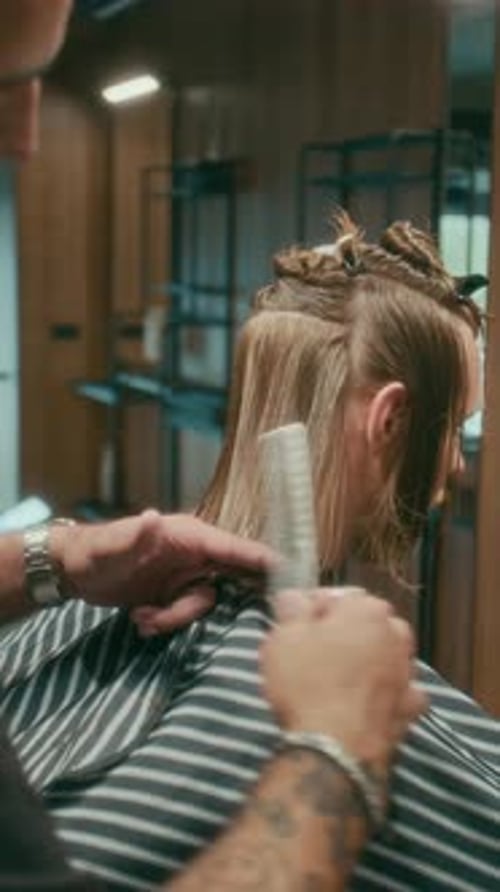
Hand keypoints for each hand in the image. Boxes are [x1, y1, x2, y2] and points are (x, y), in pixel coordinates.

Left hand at [51, 510, 274, 629]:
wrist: (74, 572)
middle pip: (222, 585)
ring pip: (203, 605)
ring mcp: (184, 576)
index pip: (235, 548)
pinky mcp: (174, 594)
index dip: (263, 560)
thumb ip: (136, 535)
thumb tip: (154, 517)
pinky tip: (139, 618)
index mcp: (189, 536)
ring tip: (141, 617)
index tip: (292, 571)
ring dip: (172, 618)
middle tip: (159, 613)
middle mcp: (193, 555)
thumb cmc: (95, 552)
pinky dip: (164, 622)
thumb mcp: (113, 546)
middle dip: (192, 606)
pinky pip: (186, 615)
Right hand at [261, 590, 425, 773]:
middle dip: (343, 634)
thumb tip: (294, 598)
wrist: (336, 750)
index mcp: (367, 610)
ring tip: (334, 681)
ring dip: (366, 662)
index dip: (313, 609)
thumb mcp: (284, 637)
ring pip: (384, 656)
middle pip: (366, 625)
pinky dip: (384, 694)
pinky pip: (398, 692)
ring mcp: (407, 674)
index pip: (338, 596)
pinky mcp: (409, 709)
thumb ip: (292, 610)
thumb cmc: (309, 687)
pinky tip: (362, 703)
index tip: (296, 623)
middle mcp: (396, 636)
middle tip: (312, 652)